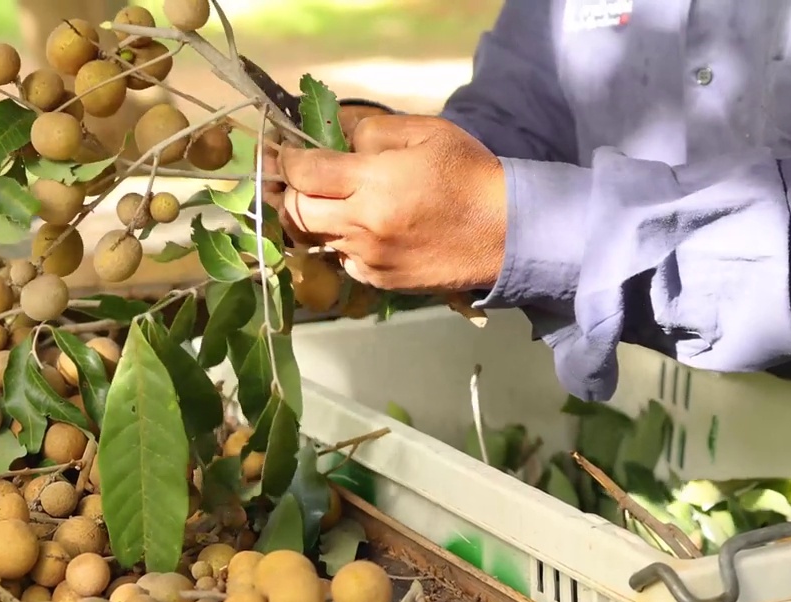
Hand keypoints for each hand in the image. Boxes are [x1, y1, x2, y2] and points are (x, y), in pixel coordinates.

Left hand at [279, 114, 506, 293]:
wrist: (506, 233)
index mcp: (373, 184)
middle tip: (294, 179)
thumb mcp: (425, 133)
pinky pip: (342, 260)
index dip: (288, 160)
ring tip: (326, 200)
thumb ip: (373, 132)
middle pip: (298, 212)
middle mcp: (363, 226)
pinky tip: (359, 228)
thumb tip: (338, 145)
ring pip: (316, 239)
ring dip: (315, 219)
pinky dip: (341, 242)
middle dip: (291, 193)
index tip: (285, 152)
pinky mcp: (378, 281)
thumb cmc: (467, 174)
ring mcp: (368, 259)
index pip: (306, 173)